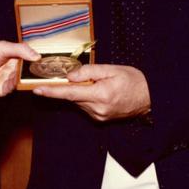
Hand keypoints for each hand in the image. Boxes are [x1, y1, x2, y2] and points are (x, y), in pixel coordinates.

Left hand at [0, 41, 39, 99]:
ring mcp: (6, 79)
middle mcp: (10, 68)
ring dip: (24, 78)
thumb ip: (20, 49)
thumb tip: (36, 55)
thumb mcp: (1, 47)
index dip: (35, 59)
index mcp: (10, 55)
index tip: (45, 60)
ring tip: (28, 73)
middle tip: (42, 69)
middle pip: (27, 71)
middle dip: (33, 71)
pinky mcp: (2, 90)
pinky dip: (15, 85)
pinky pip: (13, 89)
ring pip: (22, 80)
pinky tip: (15, 80)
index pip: (27, 57)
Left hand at [32, 64, 150, 120]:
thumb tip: (70, 75)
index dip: (51, 91)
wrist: (150, 98)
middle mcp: (97, 109)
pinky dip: (87, 97)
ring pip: (79, 101)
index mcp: (100, 95)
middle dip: (70, 85)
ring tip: (99, 83)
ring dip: (81, 91)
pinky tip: (100, 92)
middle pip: (73, 97)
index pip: (69, 93)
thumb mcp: (112, 69)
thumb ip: (89, 71)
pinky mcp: (100, 119)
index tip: (37, 90)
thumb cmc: (133, 81)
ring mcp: (98, 116)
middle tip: (82, 76)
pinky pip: (85, 106)